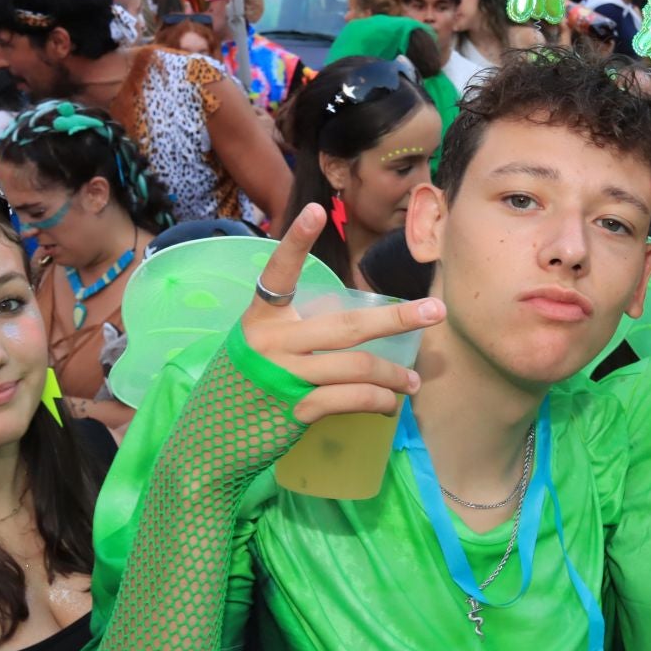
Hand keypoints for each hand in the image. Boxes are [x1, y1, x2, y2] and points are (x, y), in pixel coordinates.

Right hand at [241, 204, 443, 422]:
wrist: (215, 440)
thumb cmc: (247, 384)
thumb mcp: (264, 346)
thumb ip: (301, 329)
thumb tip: (360, 326)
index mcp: (263, 317)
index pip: (280, 272)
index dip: (296, 241)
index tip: (316, 210)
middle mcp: (272, 341)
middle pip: (347, 326)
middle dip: (397, 318)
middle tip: (435, 311)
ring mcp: (285, 375)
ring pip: (358, 367)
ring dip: (394, 376)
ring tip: (412, 382)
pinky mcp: (297, 408)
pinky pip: (351, 398)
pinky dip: (378, 401)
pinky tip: (388, 405)